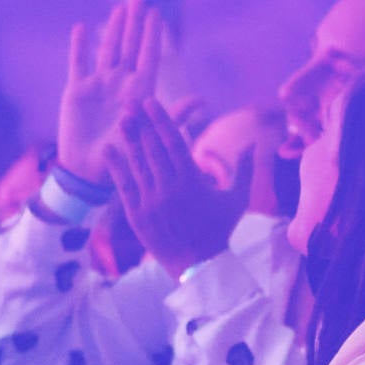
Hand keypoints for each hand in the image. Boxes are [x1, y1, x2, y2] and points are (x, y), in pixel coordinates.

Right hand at [58, 0, 162, 184]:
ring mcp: (99, 85)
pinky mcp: (76, 90)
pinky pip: (78, 63)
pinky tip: (81, 28)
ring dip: (112, 29)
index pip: (148, 56)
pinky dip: (79, 46)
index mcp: (139, 91)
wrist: (90, 170)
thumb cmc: (125, 156)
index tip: (156, 13)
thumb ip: (173, 114)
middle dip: (134, 23)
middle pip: (129, 47)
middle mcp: (120, 84)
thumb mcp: (150, 133)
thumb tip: (202, 101)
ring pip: (107, 50)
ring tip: (119, 8)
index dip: (152, 35)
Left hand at [104, 98, 252, 278]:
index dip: (161, 120)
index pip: (174, 142)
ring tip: (121, 118)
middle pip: (152, 148)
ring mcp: (151, 202)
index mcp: (193, 181)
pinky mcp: (137, 215)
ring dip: (128, 139)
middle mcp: (170, 188)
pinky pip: (124, 185)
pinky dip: (116, 166)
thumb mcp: (238, 198)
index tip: (152, 101)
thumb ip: (244, 168)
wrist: (200, 265)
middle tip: (130, 100)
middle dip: (141, 122)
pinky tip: (109, 148)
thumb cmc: (221, 228)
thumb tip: (255, 142)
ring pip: (138, 164)